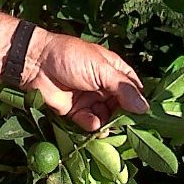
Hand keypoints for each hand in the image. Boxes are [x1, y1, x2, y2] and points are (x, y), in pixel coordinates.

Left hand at [23, 31, 148, 131]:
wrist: (36, 64)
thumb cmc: (71, 58)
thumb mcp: (101, 68)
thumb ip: (123, 89)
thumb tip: (144, 107)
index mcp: (113, 70)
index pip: (133, 88)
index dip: (139, 100)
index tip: (146, 114)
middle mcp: (104, 86)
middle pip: (121, 106)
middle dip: (123, 116)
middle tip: (125, 124)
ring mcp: (89, 99)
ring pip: (106, 116)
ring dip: (107, 122)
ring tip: (106, 124)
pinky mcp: (75, 111)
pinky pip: (89, 122)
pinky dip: (92, 124)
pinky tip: (92, 123)